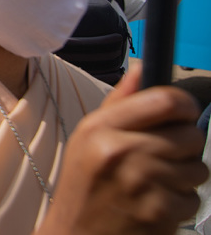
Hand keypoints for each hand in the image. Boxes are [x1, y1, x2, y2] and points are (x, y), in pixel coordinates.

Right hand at [43, 66, 207, 234]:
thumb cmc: (84, 185)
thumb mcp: (88, 137)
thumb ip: (119, 102)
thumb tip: (142, 69)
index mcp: (102, 128)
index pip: (165, 100)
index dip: (184, 104)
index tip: (184, 112)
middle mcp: (122, 151)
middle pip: (190, 135)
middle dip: (185, 146)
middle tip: (164, 156)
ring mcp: (142, 183)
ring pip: (198, 169)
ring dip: (184, 177)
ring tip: (155, 183)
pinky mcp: (158, 212)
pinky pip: (193, 199)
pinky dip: (180, 204)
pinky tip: (154, 204)